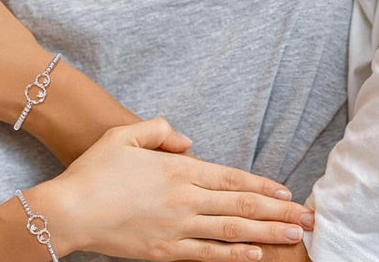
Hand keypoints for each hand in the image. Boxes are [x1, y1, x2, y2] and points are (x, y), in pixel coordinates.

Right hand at [41, 118, 312, 260]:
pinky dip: (234, 256)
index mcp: (177, 170)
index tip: (287, 191)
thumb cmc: (95, 170)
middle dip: (278, 212)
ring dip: (267, 234)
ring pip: (232, 232)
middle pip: (241, 207)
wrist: (69, 211)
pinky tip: (255, 255)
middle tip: (309, 218)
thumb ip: (159, 130)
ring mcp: (177, 229)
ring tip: (295, 236)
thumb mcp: (125, 134)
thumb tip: (188, 142)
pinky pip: (207, 255)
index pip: (230, 179)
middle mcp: (184, 200)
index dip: (262, 185)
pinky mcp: (165, 252)